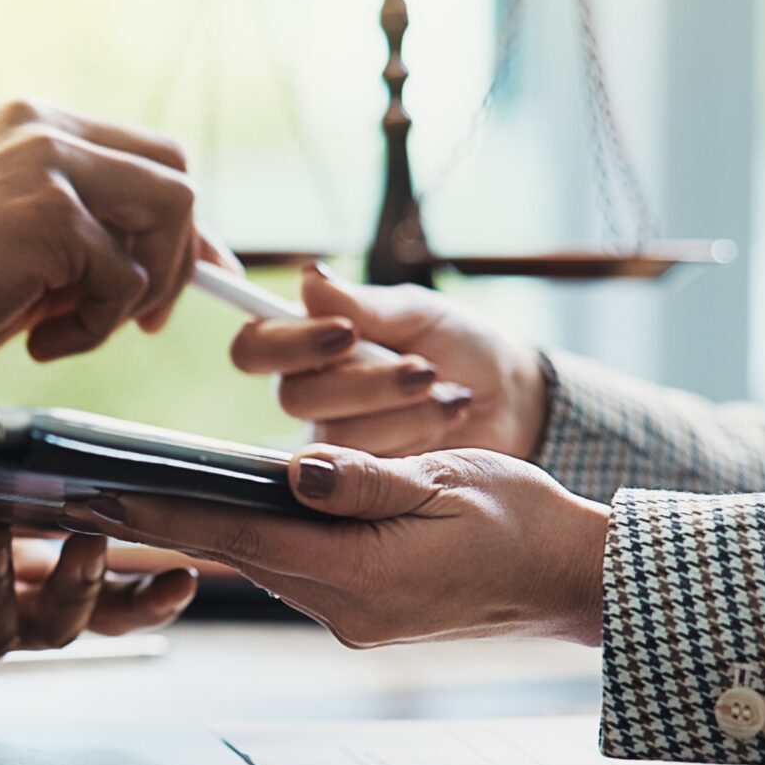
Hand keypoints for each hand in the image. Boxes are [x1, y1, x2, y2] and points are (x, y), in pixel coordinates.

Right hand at [0, 99, 225, 403]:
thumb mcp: (7, 240)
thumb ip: (74, 235)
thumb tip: (160, 267)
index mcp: (26, 123)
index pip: (139, 154)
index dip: (168, 222)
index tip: (169, 276)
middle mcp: (43, 125)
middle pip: (173, 171)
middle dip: (176, 252)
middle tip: (142, 316)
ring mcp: (50, 161)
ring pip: (170, 211)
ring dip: (141, 287)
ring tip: (73, 328)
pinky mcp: (53, 212)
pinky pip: (125, 277)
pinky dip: (95, 326)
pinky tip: (38, 343)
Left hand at [67, 445, 606, 648]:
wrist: (572, 578)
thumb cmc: (522, 521)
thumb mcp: (448, 482)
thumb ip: (367, 481)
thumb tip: (296, 472)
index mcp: (364, 575)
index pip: (240, 537)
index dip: (166, 514)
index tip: (102, 496)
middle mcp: (346, 609)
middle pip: (236, 555)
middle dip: (162, 523)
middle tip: (84, 493)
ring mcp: (352, 620)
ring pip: (261, 565)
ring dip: (204, 534)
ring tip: (130, 497)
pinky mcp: (363, 615)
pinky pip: (293, 573)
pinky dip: (254, 543)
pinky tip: (223, 515)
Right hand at [229, 266, 550, 458]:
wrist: (510, 400)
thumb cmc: (460, 345)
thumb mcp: (420, 313)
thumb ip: (364, 305)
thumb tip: (308, 279)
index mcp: (308, 344)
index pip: (254, 347)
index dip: (289, 344)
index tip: (347, 333)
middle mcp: (309, 394)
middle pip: (292, 398)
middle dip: (366, 383)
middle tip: (423, 369)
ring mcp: (333, 445)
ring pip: (334, 438)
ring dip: (401, 411)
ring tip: (450, 393)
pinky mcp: (362, 484)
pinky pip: (366, 470)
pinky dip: (418, 435)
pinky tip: (450, 418)